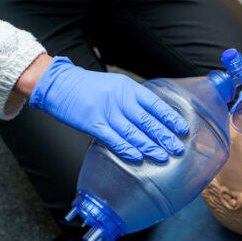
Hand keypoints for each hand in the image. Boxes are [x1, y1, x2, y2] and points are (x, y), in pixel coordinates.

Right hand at [28, 56, 188, 161]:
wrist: (59, 84)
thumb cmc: (90, 87)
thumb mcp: (116, 85)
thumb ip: (134, 100)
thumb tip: (156, 117)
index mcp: (128, 89)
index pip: (155, 104)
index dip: (170, 118)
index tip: (183, 129)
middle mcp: (120, 100)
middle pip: (147, 121)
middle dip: (164, 136)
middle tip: (178, 148)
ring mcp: (106, 112)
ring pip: (133, 132)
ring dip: (149, 146)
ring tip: (163, 156)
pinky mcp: (92, 124)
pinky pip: (113, 139)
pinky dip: (126, 149)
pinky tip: (138, 157)